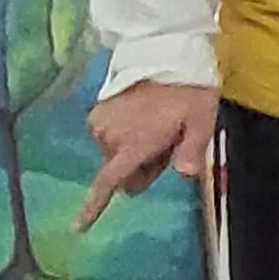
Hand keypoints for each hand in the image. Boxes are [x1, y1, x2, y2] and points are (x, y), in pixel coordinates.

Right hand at [81, 83, 217, 229]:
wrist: (164, 52)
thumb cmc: (186, 89)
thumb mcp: (201, 121)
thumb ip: (192, 150)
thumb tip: (186, 174)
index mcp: (133, 143)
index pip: (109, 181)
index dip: (94, 207)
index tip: (77, 227)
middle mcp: (109, 136)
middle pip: (122, 173)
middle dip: (143, 166)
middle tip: (169, 141)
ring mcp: (100, 122)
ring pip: (116, 155)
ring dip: (134, 149)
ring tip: (157, 124)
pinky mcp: (97, 111)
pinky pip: (111, 137)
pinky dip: (125, 135)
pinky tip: (143, 117)